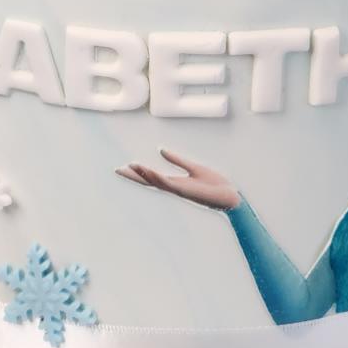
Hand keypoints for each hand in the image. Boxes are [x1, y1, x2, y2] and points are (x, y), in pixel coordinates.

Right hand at [116, 149, 239, 210]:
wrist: (230, 197)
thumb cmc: (215, 184)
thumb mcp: (194, 167)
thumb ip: (177, 160)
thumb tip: (161, 150)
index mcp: (176, 182)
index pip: (153, 176)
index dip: (139, 172)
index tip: (125, 166)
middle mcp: (174, 187)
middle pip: (150, 181)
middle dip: (134, 176)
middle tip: (117, 170)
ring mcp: (179, 190)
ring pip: (157, 182)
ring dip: (144, 174)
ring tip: (130, 166)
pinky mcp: (187, 191)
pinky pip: (169, 183)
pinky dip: (158, 177)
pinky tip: (149, 170)